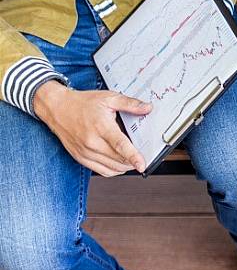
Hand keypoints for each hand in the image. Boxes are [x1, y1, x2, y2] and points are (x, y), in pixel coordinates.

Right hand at [33, 81, 150, 175]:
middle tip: (142, 156)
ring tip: (132, 160)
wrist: (57, 108)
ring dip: (125, 167)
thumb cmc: (82, 103)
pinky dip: (113, 170)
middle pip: (118, 160)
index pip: (120, 146)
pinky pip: (101, 171)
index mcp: (101, 127)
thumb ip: (130, 104)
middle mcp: (92, 142)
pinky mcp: (80, 158)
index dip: (133, 157)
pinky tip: (119, 163)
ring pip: (111, 168)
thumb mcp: (108, 98)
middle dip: (133, 161)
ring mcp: (85, 152)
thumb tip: (147, 108)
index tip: (142, 165)